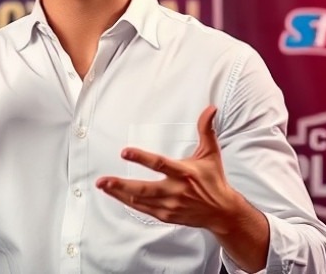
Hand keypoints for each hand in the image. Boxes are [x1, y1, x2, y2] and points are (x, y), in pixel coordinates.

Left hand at [96, 105, 245, 234]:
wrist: (222, 212)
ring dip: (119, 194)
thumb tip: (210, 109)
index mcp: (185, 173)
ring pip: (140, 200)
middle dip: (122, 184)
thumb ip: (206, 130)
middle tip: (103, 180)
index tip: (125, 152)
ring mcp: (170, 205)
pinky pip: (143, 209)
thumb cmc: (214, 180)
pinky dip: (129, 203)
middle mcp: (176, 191)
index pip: (160, 164)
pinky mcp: (166, 215)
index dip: (142, 157)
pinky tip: (116, 196)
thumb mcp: (211, 153)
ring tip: (103, 186)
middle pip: (145, 188)